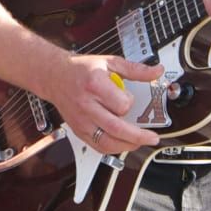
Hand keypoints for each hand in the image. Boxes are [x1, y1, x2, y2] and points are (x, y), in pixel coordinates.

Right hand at [37, 45, 163, 152]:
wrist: (54, 75)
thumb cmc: (81, 69)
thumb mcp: (109, 62)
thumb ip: (136, 69)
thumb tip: (156, 72)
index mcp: (94, 84)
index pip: (121, 104)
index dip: (130, 103)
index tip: (130, 99)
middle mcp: (86, 104)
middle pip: (116, 129)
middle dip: (138, 136)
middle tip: (152, 137)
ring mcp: (81, 120)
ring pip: (107, 142)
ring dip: (127, 145)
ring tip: (139, 141)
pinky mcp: (78, 130)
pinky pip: (98, 146)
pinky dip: (113, 148)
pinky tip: (122, 143)